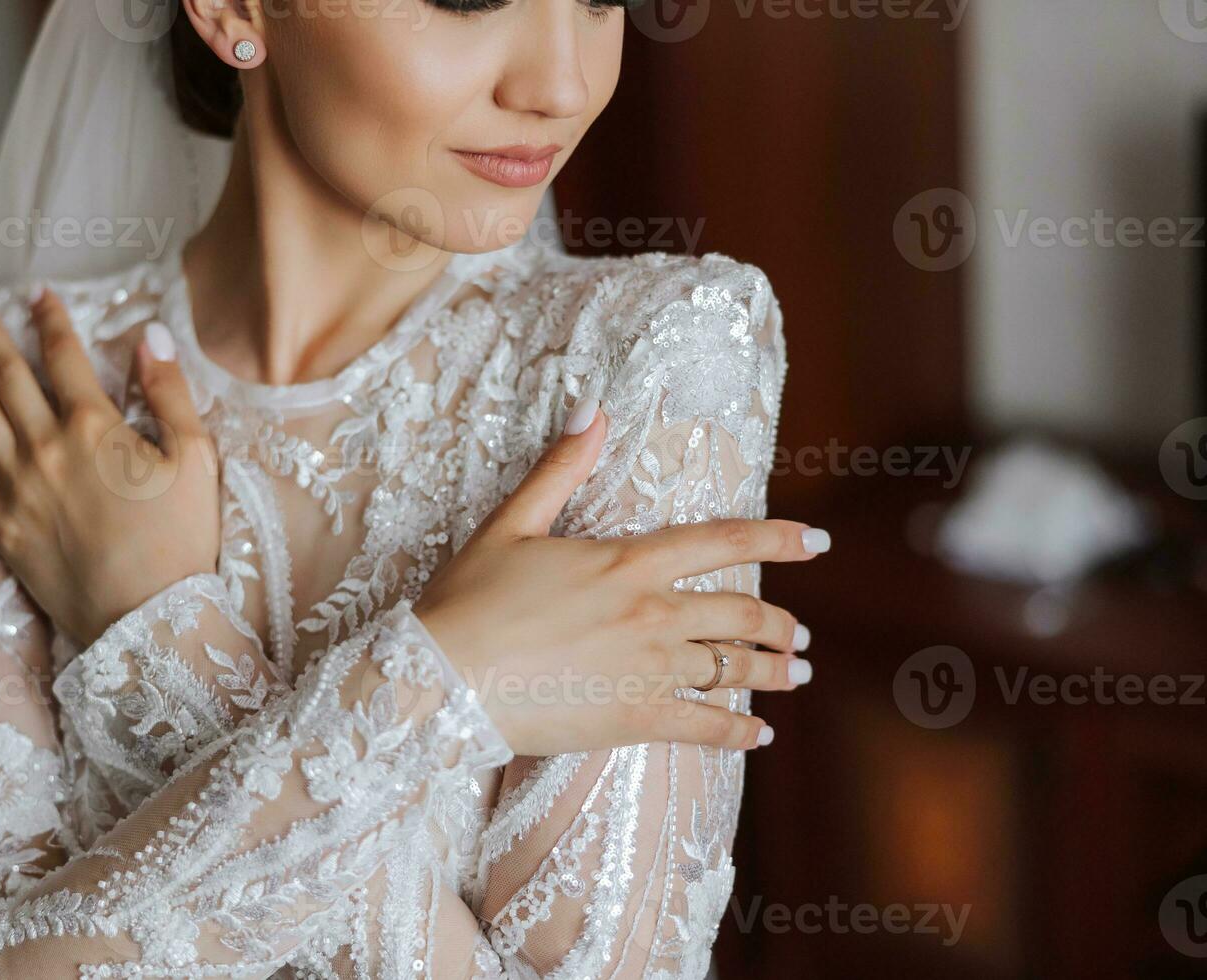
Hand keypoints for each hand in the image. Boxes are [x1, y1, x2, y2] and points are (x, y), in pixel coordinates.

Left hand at [0, 288, 220, 644]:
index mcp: (95, 428)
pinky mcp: (0, 527)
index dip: (50, 320)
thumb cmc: (182, 539)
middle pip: (8, 378)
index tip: (37, 292)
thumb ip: (170, 394)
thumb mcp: (196, 459)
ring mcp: (16, 488)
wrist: (148, 618)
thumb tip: (152, 336)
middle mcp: (46, 449)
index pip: (65, 358)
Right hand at [414, 398, 827, 756]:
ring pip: (733, 669)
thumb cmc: (470, 599)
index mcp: (627, 562)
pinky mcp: (634, 718)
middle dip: (782, 624)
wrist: (442, 678)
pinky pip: (705, 727)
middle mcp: (651, 614)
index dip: (777, 539)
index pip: (722, 542)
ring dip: (774, 673)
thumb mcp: (511, 523)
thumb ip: (561, 468)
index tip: (819, 542)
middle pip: (741, 615)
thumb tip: (593, 408)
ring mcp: (647, 669)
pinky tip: (759, 735)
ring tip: (798, 674)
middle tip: (804, 634)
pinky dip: (739, 732)